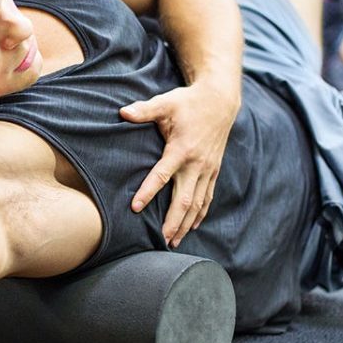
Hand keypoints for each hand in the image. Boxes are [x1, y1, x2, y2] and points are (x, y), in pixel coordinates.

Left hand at [120, 82, 239, 247]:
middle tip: (161, 240)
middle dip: (173, 222)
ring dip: (186, 224)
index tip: (135, 208)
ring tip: (174, 241)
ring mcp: (208, 169)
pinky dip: (200, 214)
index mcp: (182, 149)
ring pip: (198, 204)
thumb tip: (122, 112)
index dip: (148, 192)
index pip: (162, 175)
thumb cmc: (188, 102)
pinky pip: (208, 197)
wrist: (220, 101)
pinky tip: (192, 227)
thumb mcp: (166, 102)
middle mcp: (197, 164)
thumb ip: (144, 110)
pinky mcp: (214, 171)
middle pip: (185, 200)